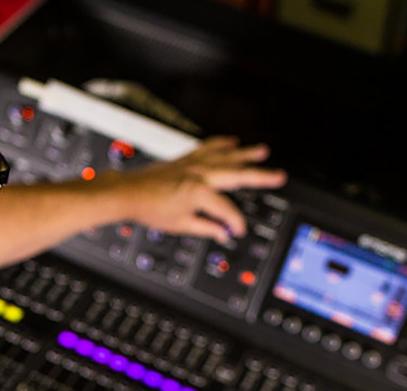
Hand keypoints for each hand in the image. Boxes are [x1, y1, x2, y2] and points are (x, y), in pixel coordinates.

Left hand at [114, 137, 286, 242]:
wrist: (128, 193)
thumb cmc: (149, 209)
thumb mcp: (181, 226)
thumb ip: (206, 228)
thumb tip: (223, 232)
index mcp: (199, 193)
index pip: (228, 211)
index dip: (235, 223)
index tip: (237, 231)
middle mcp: (199, 174)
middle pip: (237, 174)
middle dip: (261, 176)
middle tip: (279, 175)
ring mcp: (192, 163)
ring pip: (226, 155)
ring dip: (246, 153)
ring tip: (262, 150)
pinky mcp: (185, 158)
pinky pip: (208, 147)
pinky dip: (222, 144)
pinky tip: (232, 142)